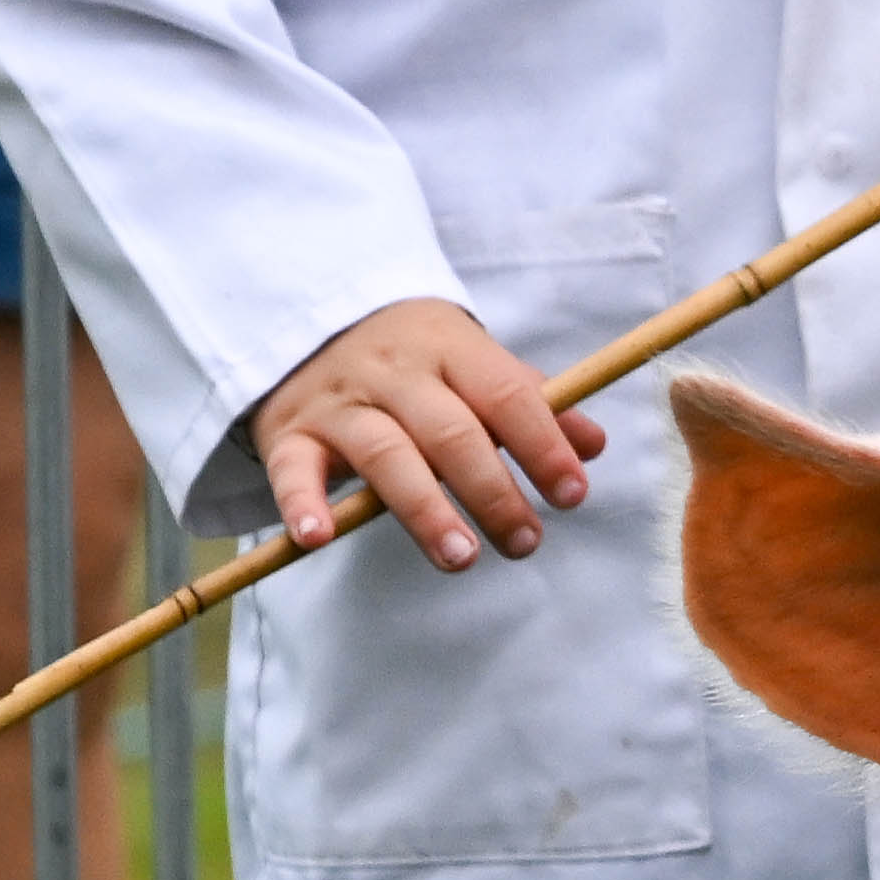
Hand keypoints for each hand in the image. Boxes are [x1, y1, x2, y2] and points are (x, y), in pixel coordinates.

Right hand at [254, 296, 602, 575]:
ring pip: (386, 455)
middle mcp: (394, 371)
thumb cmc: (412, 357)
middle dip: (493, 492)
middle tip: (525, 541)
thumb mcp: (472, 363)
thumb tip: (592, 447)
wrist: (309, 321)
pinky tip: (317, 537)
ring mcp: (339, 401)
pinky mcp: (288, 433)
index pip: (505, 395)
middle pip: (450, 432)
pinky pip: (293, 469)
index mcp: (450, 347)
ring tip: (460, 558)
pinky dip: (303, 502)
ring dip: (425, 510)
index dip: (542, 446)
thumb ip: (531, 404)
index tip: (571, 495)